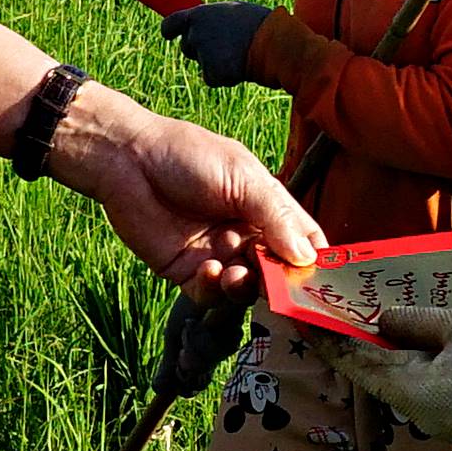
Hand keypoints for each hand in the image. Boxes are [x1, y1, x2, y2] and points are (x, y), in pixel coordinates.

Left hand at [52, 85, 320, 295]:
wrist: (127, 159)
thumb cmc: (188, 155)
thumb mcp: (242, 178)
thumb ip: (277, 217)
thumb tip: (309, 258)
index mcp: (266, 209)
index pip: (302, 241)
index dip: (315, 261)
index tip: (324, 280)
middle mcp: (246, 235)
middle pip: (277, 271)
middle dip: (281, 281)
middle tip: (280, 286)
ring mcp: (217, 255)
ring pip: (245, 288)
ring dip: (247, 286)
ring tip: (237, 273)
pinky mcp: (186, 272)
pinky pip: (209, 294)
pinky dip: (214, 289)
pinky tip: (210, 270)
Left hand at [162, 0, 275, 90]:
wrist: (276, 42)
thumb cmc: (261, 24)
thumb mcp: (233, 12)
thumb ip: (213, 19)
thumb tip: (206, 26)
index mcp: (199, 14)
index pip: (170, 23)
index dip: (170, 31)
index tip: (170, 35)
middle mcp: (196, 33)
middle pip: (187, 47)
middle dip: (201, 50)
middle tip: (226, 47)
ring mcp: (203, 54)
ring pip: (202, 63)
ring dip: (215, 63)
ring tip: (239, 53)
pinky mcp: (213, 72)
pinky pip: (212, 78)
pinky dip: (225, 76)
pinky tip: (241, 66)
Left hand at [335, 300, 451, 441]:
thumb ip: (419, 322)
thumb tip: (386, 319)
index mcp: (405, 386)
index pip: (355, 360)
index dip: (329, 339)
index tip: (305, 322)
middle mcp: (418, 409)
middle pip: (384, 371)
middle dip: (368, 343)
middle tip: (353, 315)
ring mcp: (445, 419)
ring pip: (416, 380)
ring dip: (406, 353)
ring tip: (403, 322)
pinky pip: (441, 386)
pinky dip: (433, 364)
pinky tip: (446, 346)